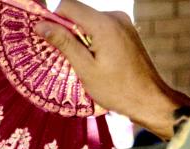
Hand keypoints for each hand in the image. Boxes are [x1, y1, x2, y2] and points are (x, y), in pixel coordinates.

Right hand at [34, 0, 189, 137]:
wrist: (148, 98)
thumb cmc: (115, 89)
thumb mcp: (85, 68)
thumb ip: (63, 43)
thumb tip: (40, 25)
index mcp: (104, 24)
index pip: (69, 6)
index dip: (54, 20)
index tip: (49, 41)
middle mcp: (115, 16)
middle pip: (79, 13)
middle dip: (67, 32)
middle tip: (68, 58)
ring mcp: (123, 22)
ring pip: (89, 21)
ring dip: (80, 38)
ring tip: (84, 63)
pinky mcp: (126, 30)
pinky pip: (101, 28)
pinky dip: (92, 40)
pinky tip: (96, 61)